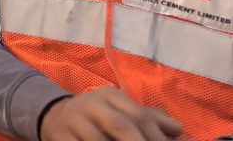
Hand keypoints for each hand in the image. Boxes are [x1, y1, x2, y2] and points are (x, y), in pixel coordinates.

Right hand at [40, 87, 182, 140]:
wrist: (54, 115)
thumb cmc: (97, 116)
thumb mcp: (120, 110)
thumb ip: (149, 119)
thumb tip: (178, 130)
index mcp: (110, 96)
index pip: (139, 115)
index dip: (157, 136)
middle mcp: (92, 105)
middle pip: (121, 126)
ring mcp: (74, 121)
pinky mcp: (60, 136)